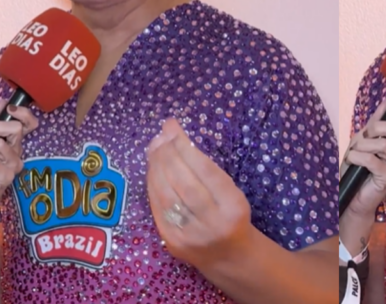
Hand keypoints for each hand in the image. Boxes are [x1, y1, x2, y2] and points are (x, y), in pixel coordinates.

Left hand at [147, 118, 253, 271]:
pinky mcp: (172, 241)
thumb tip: (175, 139)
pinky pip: (157, 208)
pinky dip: (152, 185)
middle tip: (161, 134)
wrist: (229, 256)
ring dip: (157, 166)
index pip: (206, 172)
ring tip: (155, 147)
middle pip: (184, 183)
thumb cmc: (232, 215)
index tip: (174, 128)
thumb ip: (209, 170)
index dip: (186, 148)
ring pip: (167, 195)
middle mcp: (212, 222)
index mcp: (233, 206)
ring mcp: (190, 235)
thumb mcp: (233, 192)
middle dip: (169, 154)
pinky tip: (152, 169)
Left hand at [341, 99, 385, 218]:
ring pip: (383, 143)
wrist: (351, 193)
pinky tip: (353, 161)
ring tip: (355, 154)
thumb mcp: (364, 137)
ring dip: (362, 146)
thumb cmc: (358, 165)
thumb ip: (377, 121)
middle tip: (363, 139)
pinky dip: (357, 157)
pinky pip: (373, 160)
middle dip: (375, 128)